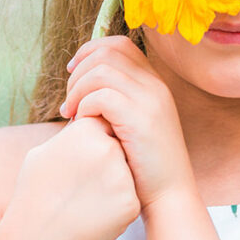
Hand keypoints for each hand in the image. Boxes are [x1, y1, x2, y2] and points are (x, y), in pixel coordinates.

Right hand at [0, 117, 139, 239]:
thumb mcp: (42, 153)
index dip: (95, 144)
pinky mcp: (131, 203)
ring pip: (125, 174)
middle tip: (83, 183)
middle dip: (107, 163)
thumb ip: (69, 135)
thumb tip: (82, 122)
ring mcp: (122, 176)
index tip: (81, 162)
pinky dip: (115, 207)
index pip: (105, 125)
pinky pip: (128, 198)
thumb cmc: (34, 195)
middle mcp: (107, 148)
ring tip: (85, 199)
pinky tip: (93, 214)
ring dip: (112, 185)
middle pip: (119, 149)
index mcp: (85, 131)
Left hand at [61, 35, 194, 211]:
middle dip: (78, 73)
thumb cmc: (143, 163)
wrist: (169, 194)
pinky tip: (82, 125)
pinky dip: (84, 107)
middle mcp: (155, 85)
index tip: (72, 72)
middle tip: (69, 102)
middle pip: (107, 53)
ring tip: (71, 114)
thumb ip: (116, 98)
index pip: (119, 44)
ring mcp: (150, 100)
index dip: (90, 51)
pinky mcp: (141, 120)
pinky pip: (101, 97)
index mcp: (154, 82)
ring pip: (101, 71)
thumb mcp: (132, 122)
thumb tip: (78, 80)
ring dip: (77, 90)